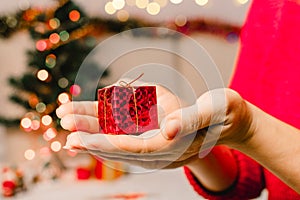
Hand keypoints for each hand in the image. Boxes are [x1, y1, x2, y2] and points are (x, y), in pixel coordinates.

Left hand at [56, 87, 254, 168]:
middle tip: (64, 128)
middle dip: (91, 137)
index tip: (78, 137)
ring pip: (119, 141)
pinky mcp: (154, 138)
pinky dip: (107, 130)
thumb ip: (190, 119)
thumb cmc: (224, 112)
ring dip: (94, 132)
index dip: (104, 143)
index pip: (132, 148)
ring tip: (68, 121)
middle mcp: (161, 150)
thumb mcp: (213, 109)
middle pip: (119, 146)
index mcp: (173, 145)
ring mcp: (156, 146)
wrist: (230, 121)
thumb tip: (167, 129)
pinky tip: (91, 123)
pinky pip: (126, 135)